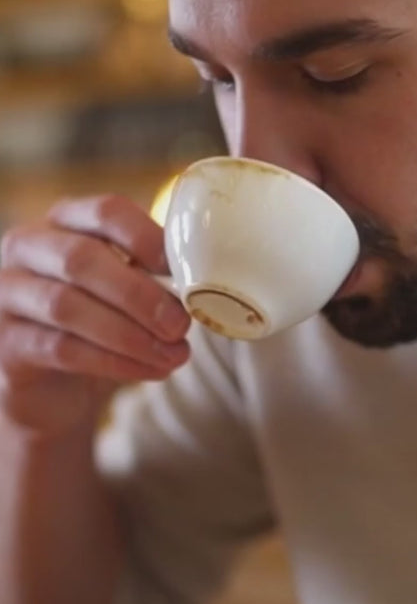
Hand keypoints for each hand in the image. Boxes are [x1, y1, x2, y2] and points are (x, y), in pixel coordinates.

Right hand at [0, 194, 190, 435]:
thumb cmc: (101, 328)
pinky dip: (113, 362)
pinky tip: (150, 371)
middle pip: (82, 258)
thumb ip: (154, 276)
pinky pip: (61, 349)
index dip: (148, 238)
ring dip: (130, 334)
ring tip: (173, 355)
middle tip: (181, 325)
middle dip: (140, 294)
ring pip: (68, 307)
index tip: (185, 273)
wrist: (54, 393)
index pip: (106, 211)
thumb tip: (209, 283)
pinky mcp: (5, 344)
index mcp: (64, 222)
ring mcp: (7, 295)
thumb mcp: (127, 293)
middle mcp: (26, 248)